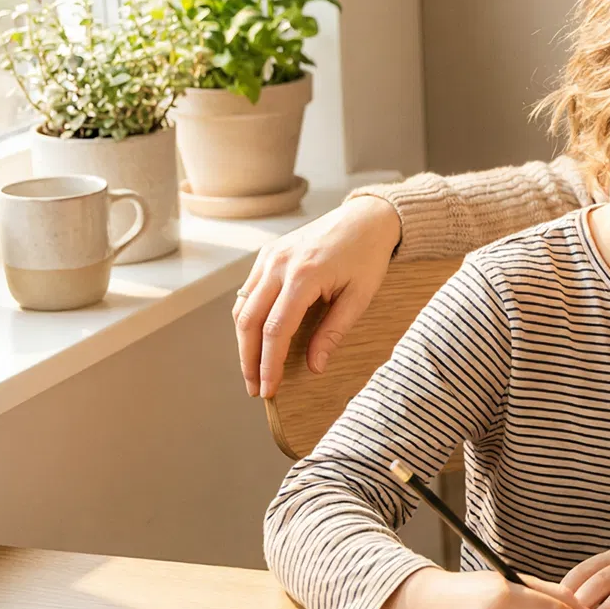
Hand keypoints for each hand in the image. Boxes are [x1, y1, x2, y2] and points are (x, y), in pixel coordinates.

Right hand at [234, 194, 402, 397]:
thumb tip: (314, 366)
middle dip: (249, 359)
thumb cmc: (367, 256)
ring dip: (243, 342)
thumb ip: (334, 332)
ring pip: (242, 307)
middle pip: (249, 321)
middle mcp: (279, 264)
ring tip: (253, 370)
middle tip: (255, 388)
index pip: (276, 330)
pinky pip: (247, 291)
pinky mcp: (267, 254)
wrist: (366, 218)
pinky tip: (254, 339)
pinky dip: (246, 318)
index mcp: (304, 275)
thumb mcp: (360, 296)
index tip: (269, 390)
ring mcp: (269, 257)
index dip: (269, 364)